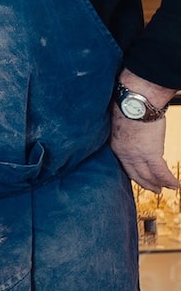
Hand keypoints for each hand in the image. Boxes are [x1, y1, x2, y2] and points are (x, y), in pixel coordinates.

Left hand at [112, 67, 178, 191]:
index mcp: (116, 144)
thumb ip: (127, 131)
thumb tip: (135, 131)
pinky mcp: (150, 153)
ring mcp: (137, 155)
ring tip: (165, 188)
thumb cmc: (128, 105)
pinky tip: (174, 185)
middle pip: (135, 173)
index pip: (125, 165)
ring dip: (158, 183)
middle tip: (154, 188)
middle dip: (145, 183)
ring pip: (148, 175)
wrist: (135, 102)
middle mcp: (124, 153)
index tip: (139, 178)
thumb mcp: (121, 122)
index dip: (134, 173)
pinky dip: (168, 180)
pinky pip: (161, 172)